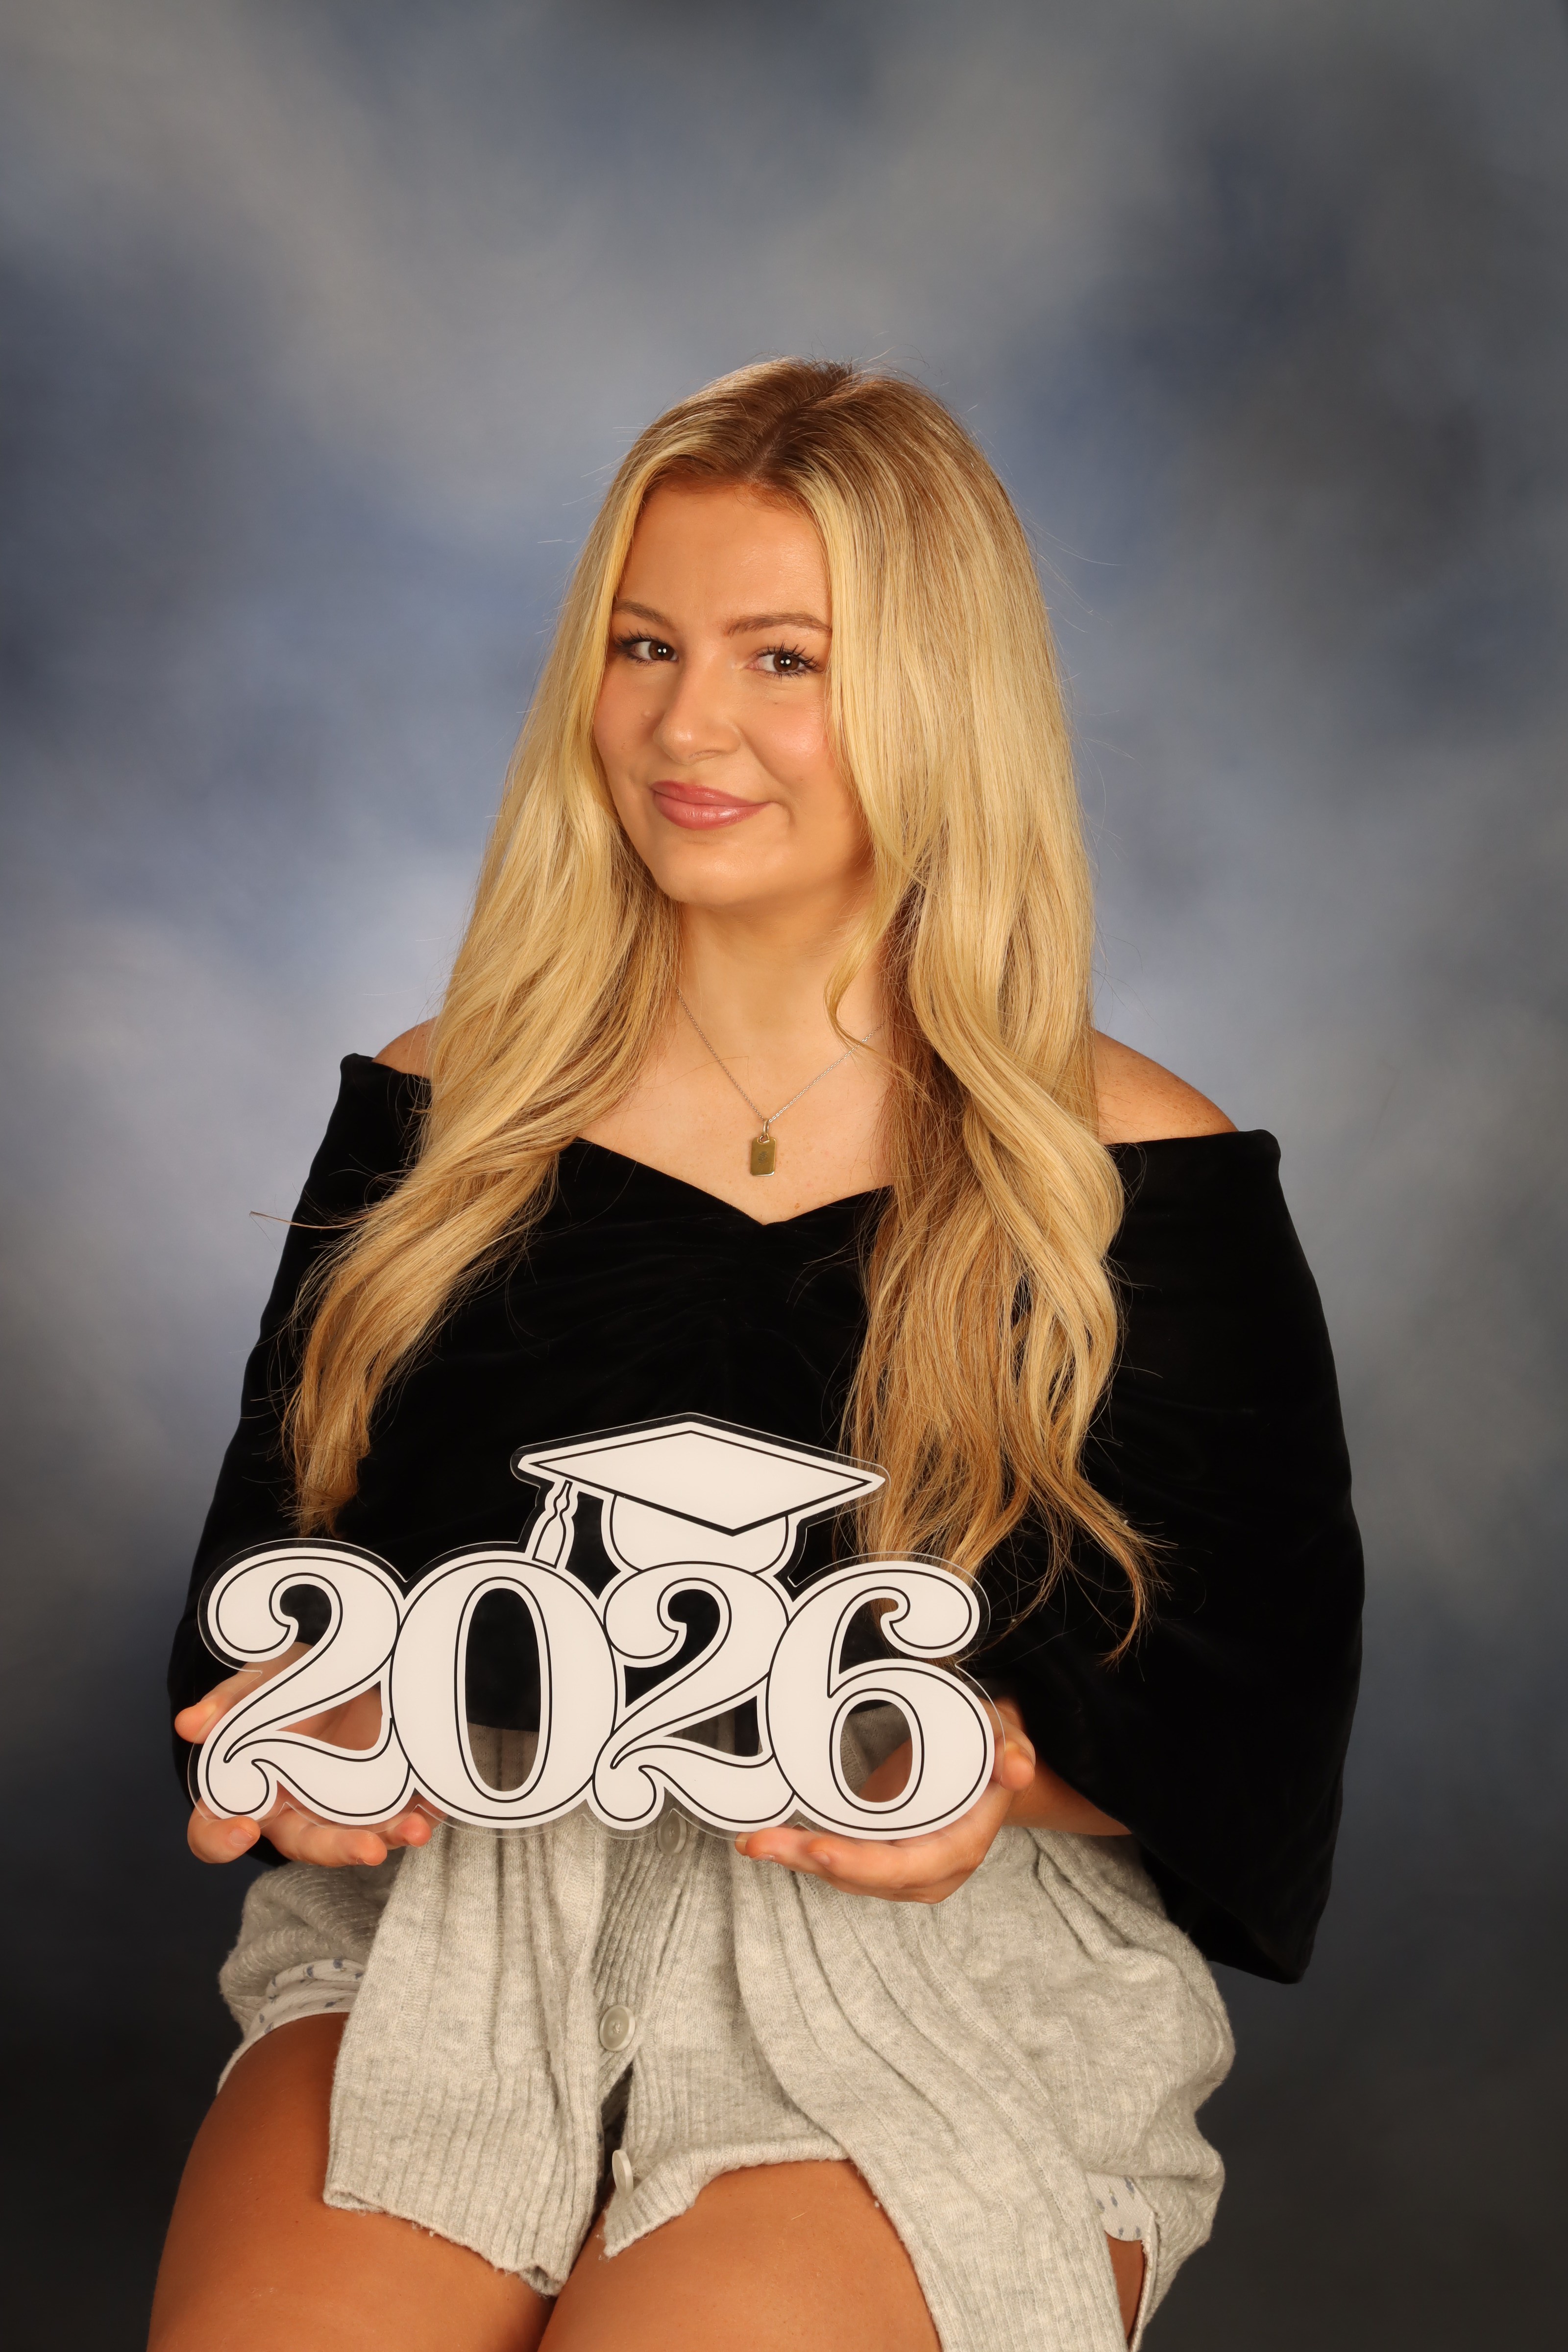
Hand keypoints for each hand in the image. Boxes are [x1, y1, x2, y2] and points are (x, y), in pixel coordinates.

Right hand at [174, 1651, 434, 1868]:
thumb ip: (226, 1703)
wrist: (347, 1660)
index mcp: (244, 1789)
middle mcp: (290, 1809)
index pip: (214, 1832)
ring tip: (413, 1831)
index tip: (243, 1830)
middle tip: (365, 1849)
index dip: (222, 1839)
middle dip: (335, 1849)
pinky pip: (397, 1816)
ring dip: (386, 1838)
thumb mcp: (258, 1680)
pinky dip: (416, 1816)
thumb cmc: (287, 1680)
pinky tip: (433, 1812)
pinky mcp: (381, 1797)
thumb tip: (188, 1725)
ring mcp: (338, 1808)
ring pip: (356, 1837)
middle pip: (303, 1844)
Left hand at [734, 1697, 1039, 1904]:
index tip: (819, 1848)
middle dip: (811, 1863)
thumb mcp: (1006, 1736)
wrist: (980, 1760)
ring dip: (796, 1860)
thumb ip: (1012, 1751)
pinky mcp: (878, 1858)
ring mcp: (902, 1870)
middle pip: (865, 1878)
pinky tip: (766, 1839)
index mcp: (962, 1846)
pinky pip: (838, 1863)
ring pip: (844, 1875)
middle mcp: (931, 1871)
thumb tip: (1016, 1770)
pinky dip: (801, 1852)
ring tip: (752, 1840)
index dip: (864, 1865)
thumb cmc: (989, 1744)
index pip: (910, 1868)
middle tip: (761, 1843)